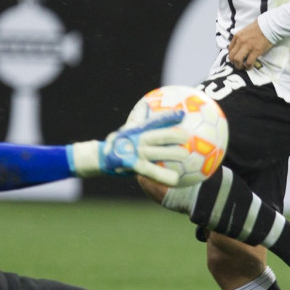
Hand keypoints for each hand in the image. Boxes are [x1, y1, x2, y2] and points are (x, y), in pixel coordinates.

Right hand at [68, 112, 191, 185]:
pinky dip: (162, 176)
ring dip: (169, 154)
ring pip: (154, 153)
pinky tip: (175, 180)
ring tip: (186, 156)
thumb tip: (152, 109)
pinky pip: (149, 172)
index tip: (182, 114)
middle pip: (156, 136)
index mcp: (137, 130)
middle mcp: (136, 140)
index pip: (154, 121)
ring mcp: (134, 153)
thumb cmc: (120, 143)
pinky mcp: (131, 166)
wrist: (101, 157)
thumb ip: (141, 123)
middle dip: (171, 135)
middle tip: (188, 136)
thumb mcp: (128, 131)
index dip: (167, 117)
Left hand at [226, 20, 273, 69]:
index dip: (232, 55)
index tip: (235, 58)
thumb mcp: (245, 30)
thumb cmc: (259, 26)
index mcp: (237, 36)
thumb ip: (241, 37)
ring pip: (237, 60)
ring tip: (243, 67)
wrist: (270, 25)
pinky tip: (250, 66)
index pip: (230, 49)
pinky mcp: (256, 51)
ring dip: (239, 66)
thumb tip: (239, 44)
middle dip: (233, 62)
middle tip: (238, 65)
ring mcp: (248, 46)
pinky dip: (248, 66)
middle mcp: (240, 41)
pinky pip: (249, 62)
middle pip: (231, 56)